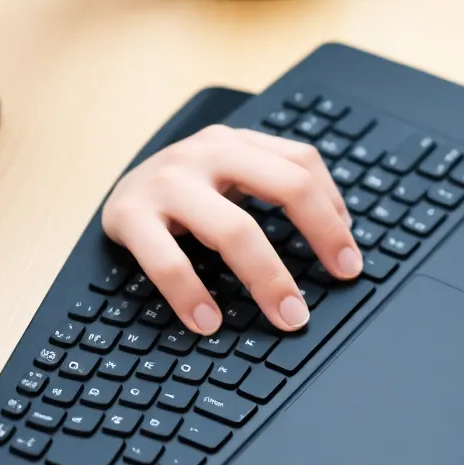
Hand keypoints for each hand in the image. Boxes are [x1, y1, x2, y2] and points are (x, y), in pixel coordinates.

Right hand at [101, 125, 362, 334]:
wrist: (113, 191)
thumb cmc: (187, 193)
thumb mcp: (230, 178)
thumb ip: (275, 191)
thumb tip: (340, 237)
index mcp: (238, 143)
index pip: (303, 163)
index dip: (334, 210)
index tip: (351, 257)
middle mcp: (207, 152)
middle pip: (286, 186)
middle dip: (322, 237)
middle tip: (339, 282)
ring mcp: (167, 181)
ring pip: (233, 228)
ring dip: (267, 277)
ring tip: (288, 316)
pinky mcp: (129, 214)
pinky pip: (167, 260)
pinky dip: (190, 294)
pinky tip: (208, 321)